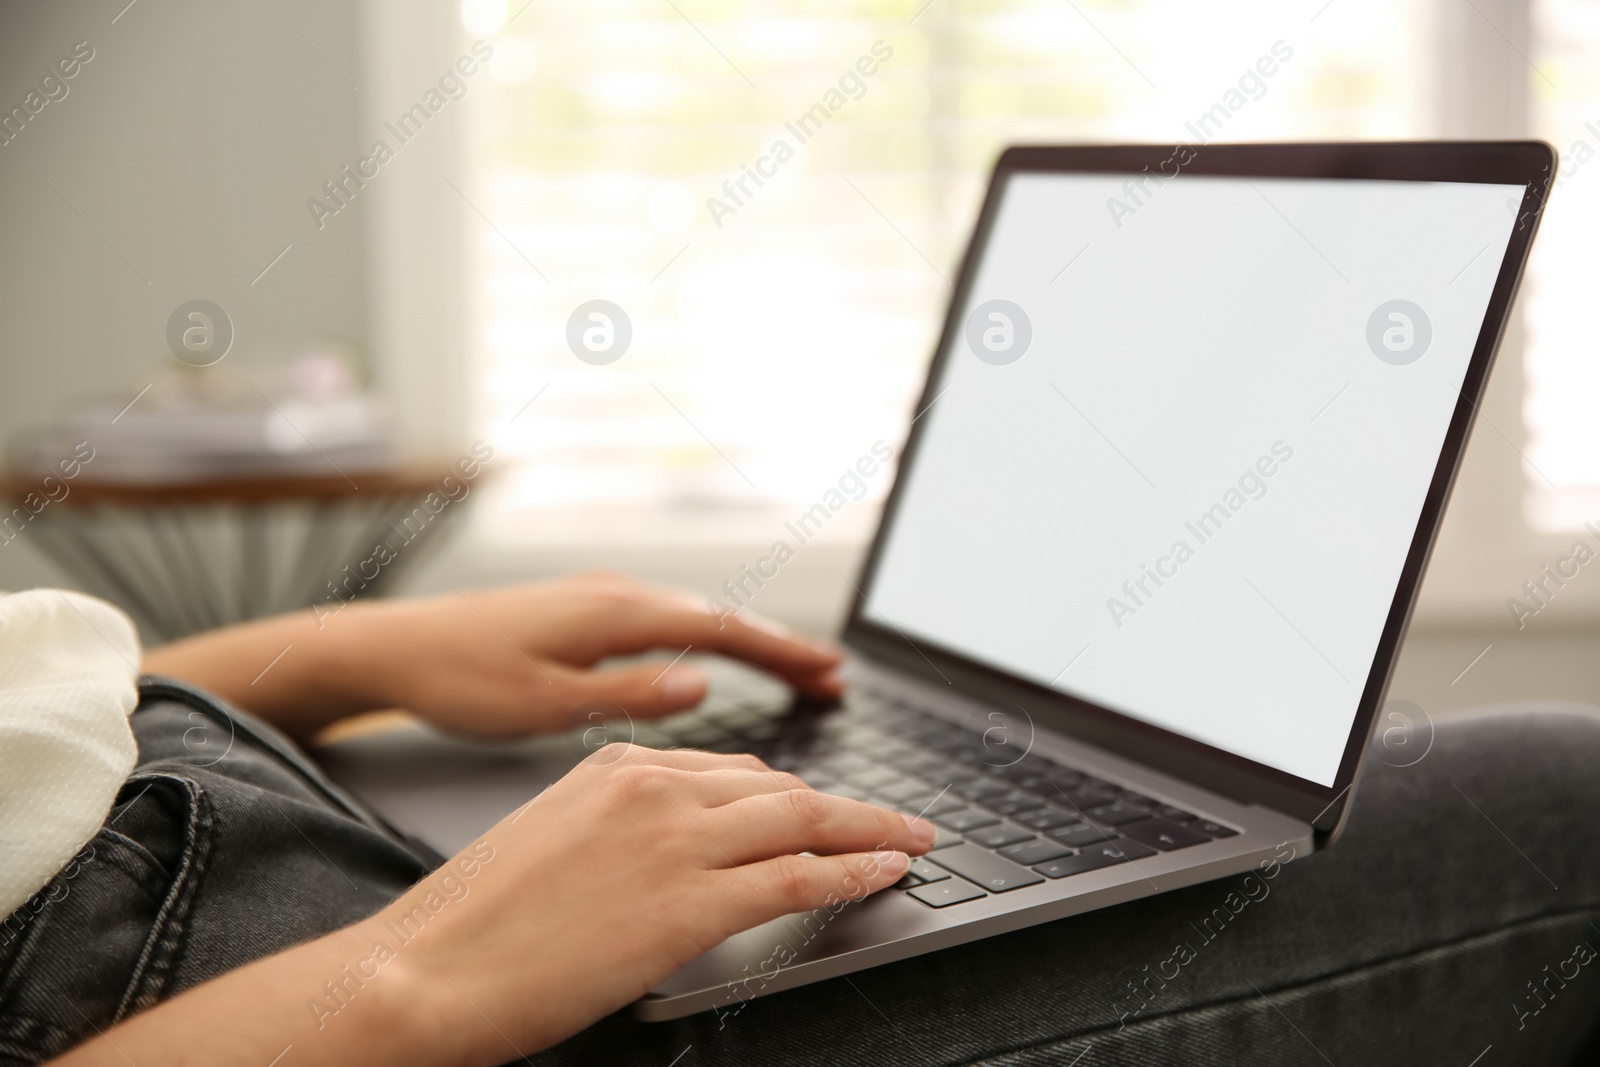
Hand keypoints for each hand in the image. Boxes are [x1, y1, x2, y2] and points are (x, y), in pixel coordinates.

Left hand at [143, 571, 843, 741]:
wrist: (394, 647)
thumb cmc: (461, 680)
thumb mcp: (546, 705)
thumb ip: (628, 695)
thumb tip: (704, 686)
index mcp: (616, 615)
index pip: (723, 631)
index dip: (783, 653)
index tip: (831, 673)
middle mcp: (616, 595)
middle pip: (722, 618)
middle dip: (781, 648)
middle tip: (834, 678)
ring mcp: (600, 598)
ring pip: (696, 618)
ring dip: (748, 643)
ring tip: (794, 671)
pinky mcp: (583, 610)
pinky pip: (668, 621)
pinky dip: (709, 640)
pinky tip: (716, 661)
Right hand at [384, 745, 935, 1059]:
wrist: (431, 968)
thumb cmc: (478, 919)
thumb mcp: (556, 839)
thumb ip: (623, 828)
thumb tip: (680, 849)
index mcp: (618, 764)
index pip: (732, 769)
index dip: (789, 791)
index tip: (823, 803)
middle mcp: (654, 786)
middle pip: (779, 786)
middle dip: (845, 803)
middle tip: (893, 816)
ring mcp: (676, 839)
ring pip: (802, 820)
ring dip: (869, 828)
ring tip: (911, 838)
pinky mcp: (690, 901)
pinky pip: (796, 877)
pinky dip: (852, 870)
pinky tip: (884, 869)